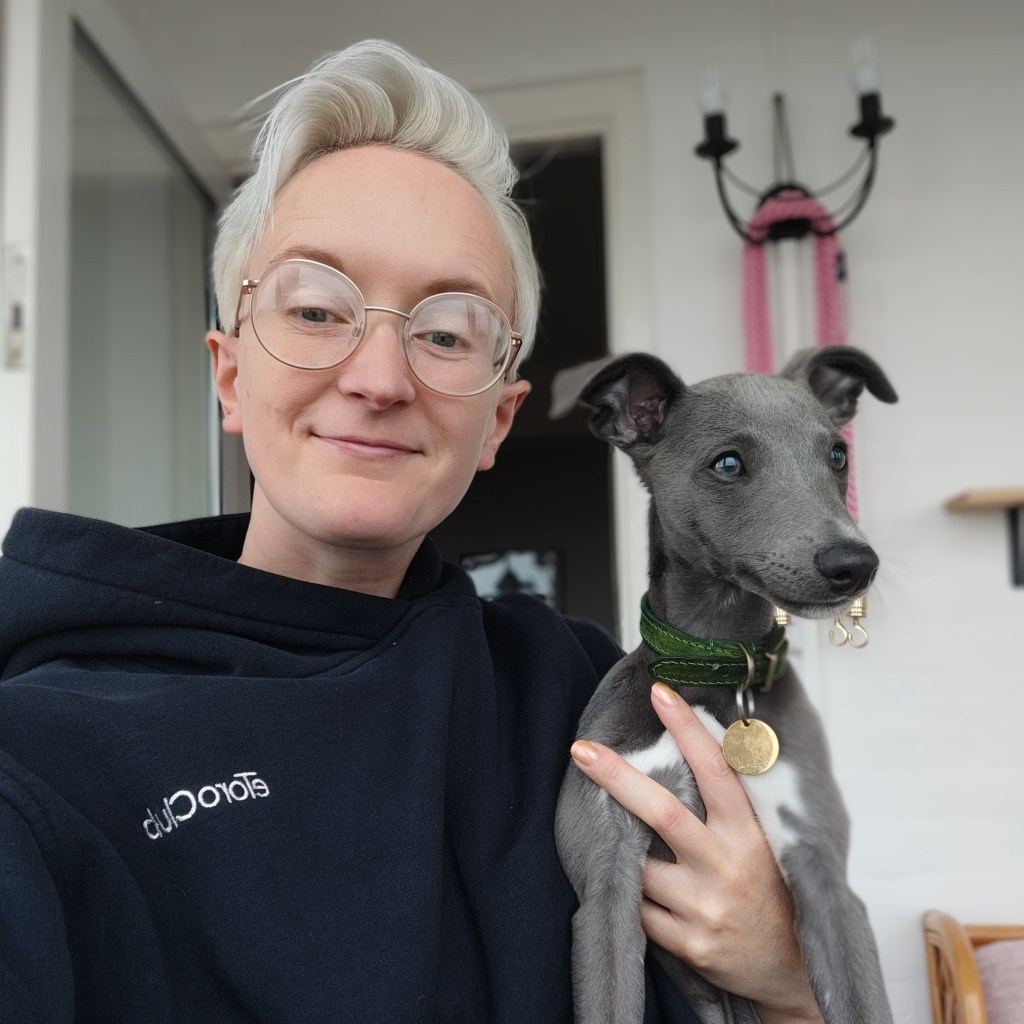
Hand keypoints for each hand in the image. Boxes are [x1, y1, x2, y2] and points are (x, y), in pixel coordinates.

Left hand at [570, 683, 822, 1023]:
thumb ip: (730, 802)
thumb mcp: (765, 840)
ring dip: (627, 856)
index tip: (660, 692)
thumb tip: (694, 739)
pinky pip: (639, 910)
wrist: (791, 971)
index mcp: (748, 833)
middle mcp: (727, 866)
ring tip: (635, 854)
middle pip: (662, 812)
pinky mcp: (689, 944)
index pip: (717, 770)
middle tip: (581, 748)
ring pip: (639, 866)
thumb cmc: (770, 889)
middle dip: (617, 777)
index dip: (687, 728)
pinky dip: (633, 898)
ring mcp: (706, 907)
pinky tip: (646, 895)